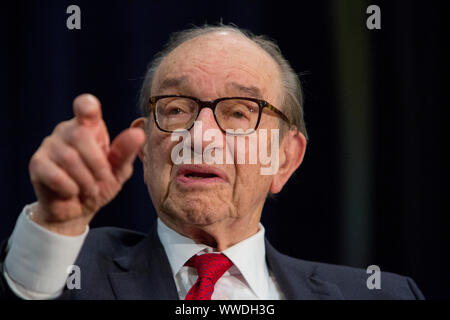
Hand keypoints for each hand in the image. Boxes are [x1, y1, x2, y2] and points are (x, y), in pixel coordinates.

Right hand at [29, 94, 145, 235]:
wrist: (78, 210)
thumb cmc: (100, 184)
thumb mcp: (118, 170)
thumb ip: (126, 152)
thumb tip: (138, 133)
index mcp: (89, 127)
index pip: (85, 105)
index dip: (87, 106)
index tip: (91, 111)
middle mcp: (67, 131)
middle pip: (80, 135)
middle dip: (97, 164)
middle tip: (103, 180)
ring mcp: (50, 146)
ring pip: (69, 158)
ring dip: (86, 180)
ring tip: (90, 190)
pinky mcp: (37, 164)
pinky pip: (55, 175)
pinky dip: (70, 188)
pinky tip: (72, 192)